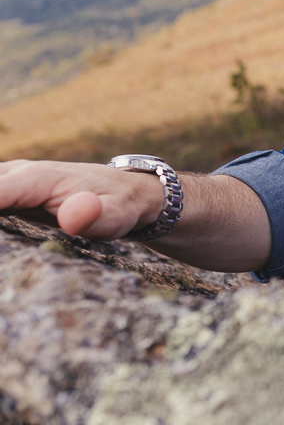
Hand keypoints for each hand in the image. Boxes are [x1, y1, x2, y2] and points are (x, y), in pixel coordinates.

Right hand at [0, 159, 161, 240]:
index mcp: (35, 178)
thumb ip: (95, 217)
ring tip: (3, 250)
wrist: (130, 192)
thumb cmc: (120, 206)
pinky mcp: (7, 192)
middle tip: (1, 250)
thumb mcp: (117, 215)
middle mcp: (15, 174)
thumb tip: (75, 215)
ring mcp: (8, 180)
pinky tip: (5, 244)